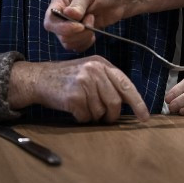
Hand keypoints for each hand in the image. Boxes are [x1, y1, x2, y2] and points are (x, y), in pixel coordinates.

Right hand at [8, 57, 148, 121]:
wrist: (39, 78)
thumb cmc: (66, 78)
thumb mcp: (89, 71)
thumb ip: (107, 82)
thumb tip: (127, 102)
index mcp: (102, 64)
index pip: (126, 84)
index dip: (137, 102)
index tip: (144, 116)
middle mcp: (95, 71)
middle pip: (115, 102)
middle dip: (111, 115)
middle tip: (104, 118)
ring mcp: (84, 82)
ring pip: (100, 112)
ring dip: (93, 116)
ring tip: (82, 107)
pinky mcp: (73, 96)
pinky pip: (86, 117)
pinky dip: (81, 118)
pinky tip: (73, 109)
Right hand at [44, 0, 135, 51]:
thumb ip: (79, 3)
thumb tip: (68, 14)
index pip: (50, 19)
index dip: (62, 27)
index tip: (79, 26)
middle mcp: (62, 13)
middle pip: (58, 33)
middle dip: (76, 32)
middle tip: (91, 19)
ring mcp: (71, 25)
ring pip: (67, 42)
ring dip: (82, 37)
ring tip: (94, 22)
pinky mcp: (81, 34)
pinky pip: (77, 46)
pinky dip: (85, 43)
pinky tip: (94, 34)